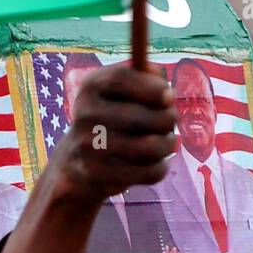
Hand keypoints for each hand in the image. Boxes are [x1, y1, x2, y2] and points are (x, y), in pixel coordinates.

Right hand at [53, 62, 176, 202]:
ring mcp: (90, 147)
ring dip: (168, 144)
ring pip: (148, 147)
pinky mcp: (99, 174)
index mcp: (90, 87)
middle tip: (173, 119)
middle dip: (166, 118)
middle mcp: (85, 115)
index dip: (151, 87)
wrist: (78, 162)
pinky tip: (158, 163)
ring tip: (169, 142)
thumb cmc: (111, 118)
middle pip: (138, 117)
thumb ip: (142, 78)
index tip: (170, 95)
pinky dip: (160, 168)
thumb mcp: (120, 91)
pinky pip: (147, 172)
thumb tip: (160, 77)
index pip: (120, 79)